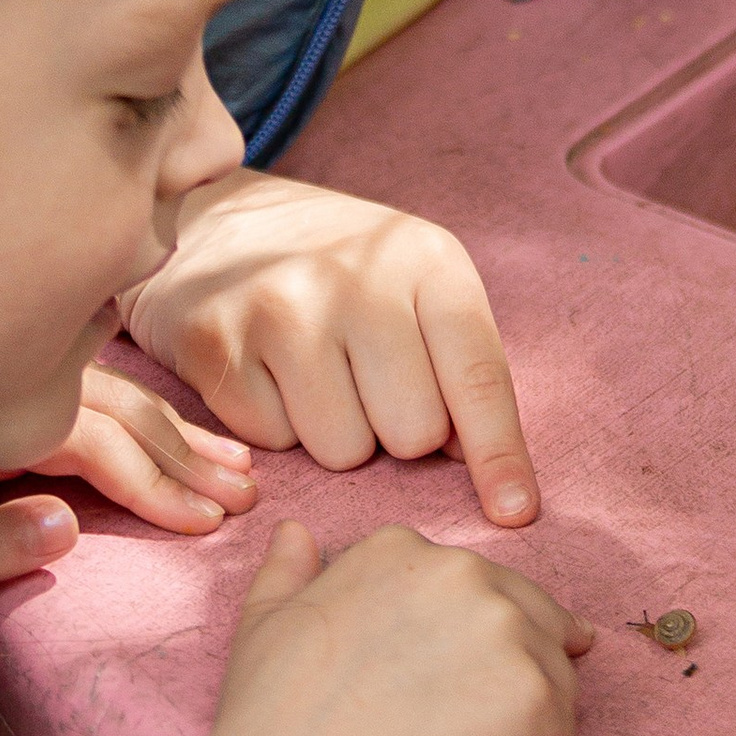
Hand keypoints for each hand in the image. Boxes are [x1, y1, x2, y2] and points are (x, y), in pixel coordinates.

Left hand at [25, 361, 258, 535]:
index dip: (152, 480)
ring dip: (179, 431)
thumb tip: (64, 525)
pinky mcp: (27, 390)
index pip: (91, 439)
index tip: (205, 520)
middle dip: (185, 452)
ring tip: (235, 464)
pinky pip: (104, 392)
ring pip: (116, 391)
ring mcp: (20, 378)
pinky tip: (186, 435)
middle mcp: (10, 383)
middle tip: (243, 495)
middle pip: (116, 404)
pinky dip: (152, 417)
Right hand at [121, 168, 538, 527]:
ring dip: (338, 434)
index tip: (516, 512)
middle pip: (413, 432)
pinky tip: (269, 372)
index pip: (478, 376)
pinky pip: (275, 444)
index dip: (500, 454)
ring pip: (344, 451)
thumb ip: (460, 364)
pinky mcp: (218, 345)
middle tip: (370, 383)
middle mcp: (358, 280)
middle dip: (399, 431)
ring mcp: (283, 310)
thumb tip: (481, 469)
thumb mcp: (419, 284)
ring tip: (318, 375)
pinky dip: (277, 424)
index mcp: (427, 261)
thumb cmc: (343, 269)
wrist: (219, 223)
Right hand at [138, 520, 591, 735]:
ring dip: (520, 719)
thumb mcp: (263, 626)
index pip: (469, 585)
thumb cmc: (271, 726)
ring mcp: (506, 632)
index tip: (423, 682)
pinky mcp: (538, 697)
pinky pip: (561, 734)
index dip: (454, 641)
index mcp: (403, 550)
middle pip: (524, 617)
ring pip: (551, 674)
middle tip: (447, 727)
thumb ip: (288, 572)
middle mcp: (463, 573)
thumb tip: (297, 533)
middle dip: (500, 671)